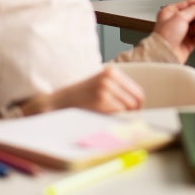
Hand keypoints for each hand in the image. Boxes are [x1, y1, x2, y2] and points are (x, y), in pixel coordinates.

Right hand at [20, 66, 143, 115]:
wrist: (55, 103)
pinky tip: (103, 120)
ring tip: (109, 119)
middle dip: (133, 113)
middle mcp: (110, 77)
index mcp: (112, 72)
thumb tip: (140, 106)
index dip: (137, 106)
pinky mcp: (101, 99)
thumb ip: (117, 91)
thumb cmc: (80, 99)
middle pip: (136, 101)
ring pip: (129, 108)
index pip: (137, 92)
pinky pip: (119, 113)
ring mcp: (105, 87)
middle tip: (123, 122)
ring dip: (123, 117)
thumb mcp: (99, 86)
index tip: (132, 115)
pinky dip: (115, 120)